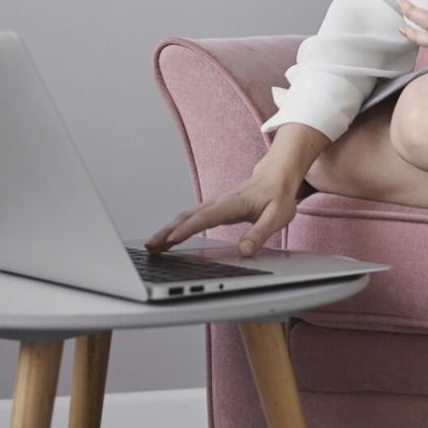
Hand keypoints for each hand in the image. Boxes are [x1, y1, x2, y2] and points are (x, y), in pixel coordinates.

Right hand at [144, 166, 298, 257]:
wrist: (276, 176)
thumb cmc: (277, 196)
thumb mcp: (277, 216)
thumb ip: (260, 233)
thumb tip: (244, 250)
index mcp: (232, 203)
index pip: (205, 217)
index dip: (187, 228)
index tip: (171, 239)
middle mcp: (219, 202)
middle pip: (188, 216)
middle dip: (167, 231)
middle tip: (150, 246)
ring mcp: (214, 204)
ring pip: (185, 216)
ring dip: (167, 230)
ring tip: (151, 246)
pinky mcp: (213, 209)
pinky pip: (190, 217)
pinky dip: (175, 227)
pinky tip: (167, 238)